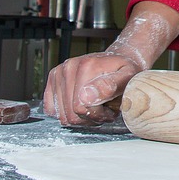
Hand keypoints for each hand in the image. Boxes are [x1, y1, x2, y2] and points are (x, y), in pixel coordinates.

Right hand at [42, 0, 178, 126]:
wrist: (117, 61)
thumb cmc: (124, 71)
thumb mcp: (127, 78)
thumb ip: (111, 86)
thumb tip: (86, 96)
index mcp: (86, 66)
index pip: (80, 108)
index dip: (98, 115)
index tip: (110, 109)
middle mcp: (69, 67)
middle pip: (70, 114)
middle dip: (90, 118)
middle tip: (103, 110)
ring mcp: (59, 72)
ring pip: (62, 115)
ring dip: (80, 117)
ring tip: (95, 107)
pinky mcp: (53, 79)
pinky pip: (50, 108)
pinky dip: (65, 112)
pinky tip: (80, 105)